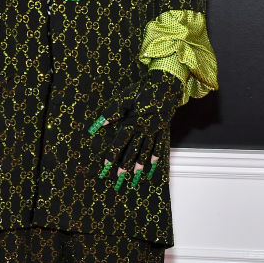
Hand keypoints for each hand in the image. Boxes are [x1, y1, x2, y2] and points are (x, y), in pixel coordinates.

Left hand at [86, 69, 182, 190]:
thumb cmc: (143, 90)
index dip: (112, 155)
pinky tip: (153, 164)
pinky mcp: (163, 128)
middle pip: (132, 151)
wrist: (166, 84)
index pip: (119, 143)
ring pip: (146, 150)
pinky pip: (160, 144)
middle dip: (125, 165)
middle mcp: (144, 130)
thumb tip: (98, 124)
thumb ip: (112, 113)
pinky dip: (156, 155)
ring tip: (135, 176)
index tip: (106, 166)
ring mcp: (155, 130)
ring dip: (140, 164)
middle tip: (119, 178)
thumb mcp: (124, 98)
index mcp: (132, 123)